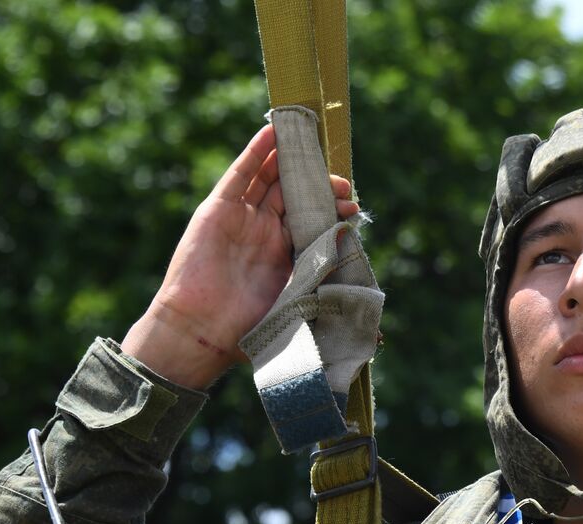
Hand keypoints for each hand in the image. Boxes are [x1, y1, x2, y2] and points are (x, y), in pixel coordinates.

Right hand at [122, 124, 358, 388]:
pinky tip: (274, 131)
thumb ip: (329, 303)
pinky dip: (256, 151)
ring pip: (269, 177)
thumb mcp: (298, 311)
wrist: (201, 331)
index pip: (313, 223)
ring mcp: (241, 219)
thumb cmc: (246, 331)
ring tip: (311, 138)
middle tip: (342, 183)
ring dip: (290, 158)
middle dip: (318, 185)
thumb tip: (381, 333)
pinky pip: (241, 174)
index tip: (353, 211)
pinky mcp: (218, 209)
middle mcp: (264, 234)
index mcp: (284, 257)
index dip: (333, 212)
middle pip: (294, 196)